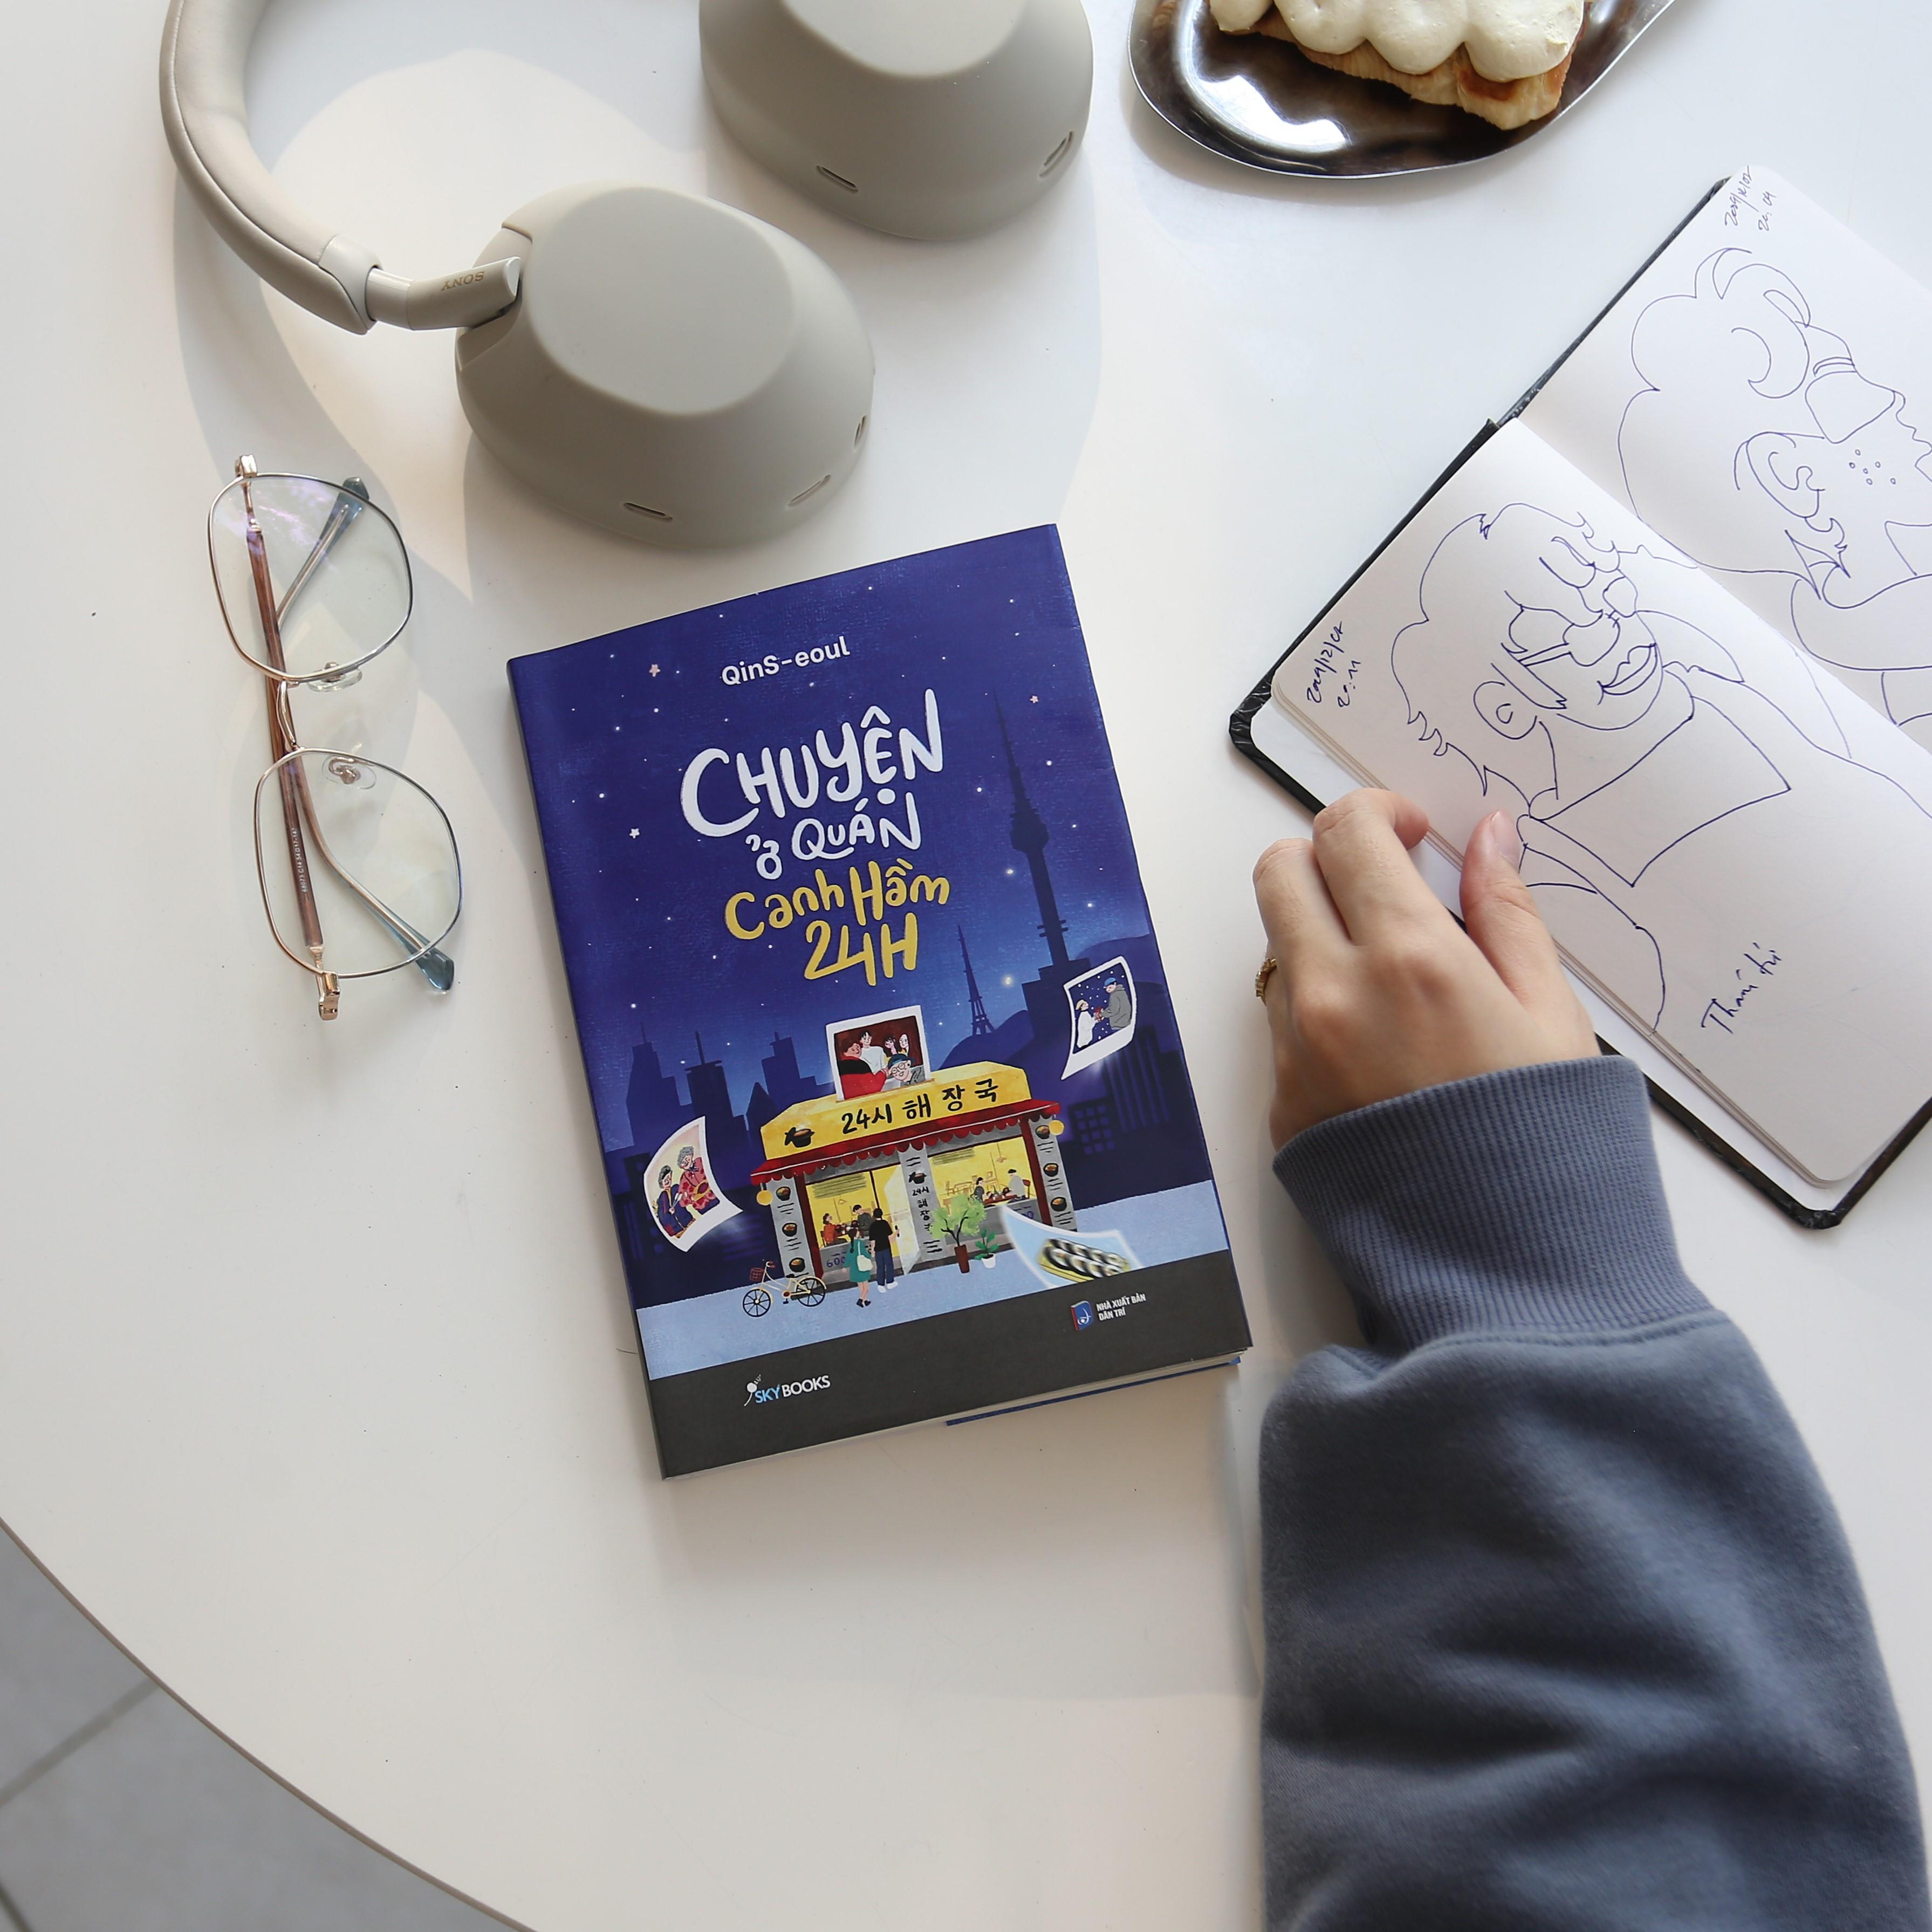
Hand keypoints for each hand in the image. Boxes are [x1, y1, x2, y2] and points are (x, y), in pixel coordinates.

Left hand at [1253, 790, 1596, 1146]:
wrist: (1502, 1267)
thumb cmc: (1546, 1140)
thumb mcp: (1552, 1013)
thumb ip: (1509, 912)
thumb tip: (1491, 836)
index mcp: (1410, 957)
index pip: (1347, 832)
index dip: (1376, 813)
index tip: (1411, 832)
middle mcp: (1333, 994)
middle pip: (1279, 871)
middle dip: (1327, 858)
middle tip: (1383, 884)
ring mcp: (1295, 1049)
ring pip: (1276, 946)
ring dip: (1320, 935)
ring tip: (1394, 981)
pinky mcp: (1281, 1100)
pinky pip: (1281, 1020)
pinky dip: (1318, 1005)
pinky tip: (1381, 1045)